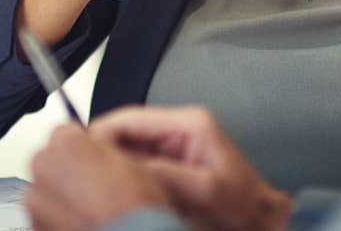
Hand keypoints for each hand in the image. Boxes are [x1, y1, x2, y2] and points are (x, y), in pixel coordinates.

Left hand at [27, 123, 171, 230]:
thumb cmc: (131, 209)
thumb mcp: (131, 161)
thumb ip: (103, 144)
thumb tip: (97, 144)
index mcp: (65, 143)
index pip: (66, 130)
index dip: (84, 145)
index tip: (94, 157)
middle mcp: (43, 167)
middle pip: (52, 158)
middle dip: (69, 168)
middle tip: (95, 185)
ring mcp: (34, 200)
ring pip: (47, 187)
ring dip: (62, 193)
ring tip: (90, 207)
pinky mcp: (33, 224)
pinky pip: (45, 212)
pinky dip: (58, 215)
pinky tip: (81, 220)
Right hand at [88, 106, 291, 230]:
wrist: (262, 222)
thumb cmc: (244, 208)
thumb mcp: (204, 191)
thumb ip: (164, 174)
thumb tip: (122, 165)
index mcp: (189, 124)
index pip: (128, 118)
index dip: (98, 135)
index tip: (79, 155)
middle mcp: (178, 128)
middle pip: (123, 131)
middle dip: (101, 152)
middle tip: (83, 176)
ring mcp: (173, 145)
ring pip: (125, 148)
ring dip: (110, 166)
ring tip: (96, 187)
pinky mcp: (169, 163)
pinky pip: (134, 164)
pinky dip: (121, 177)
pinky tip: (115, 193)